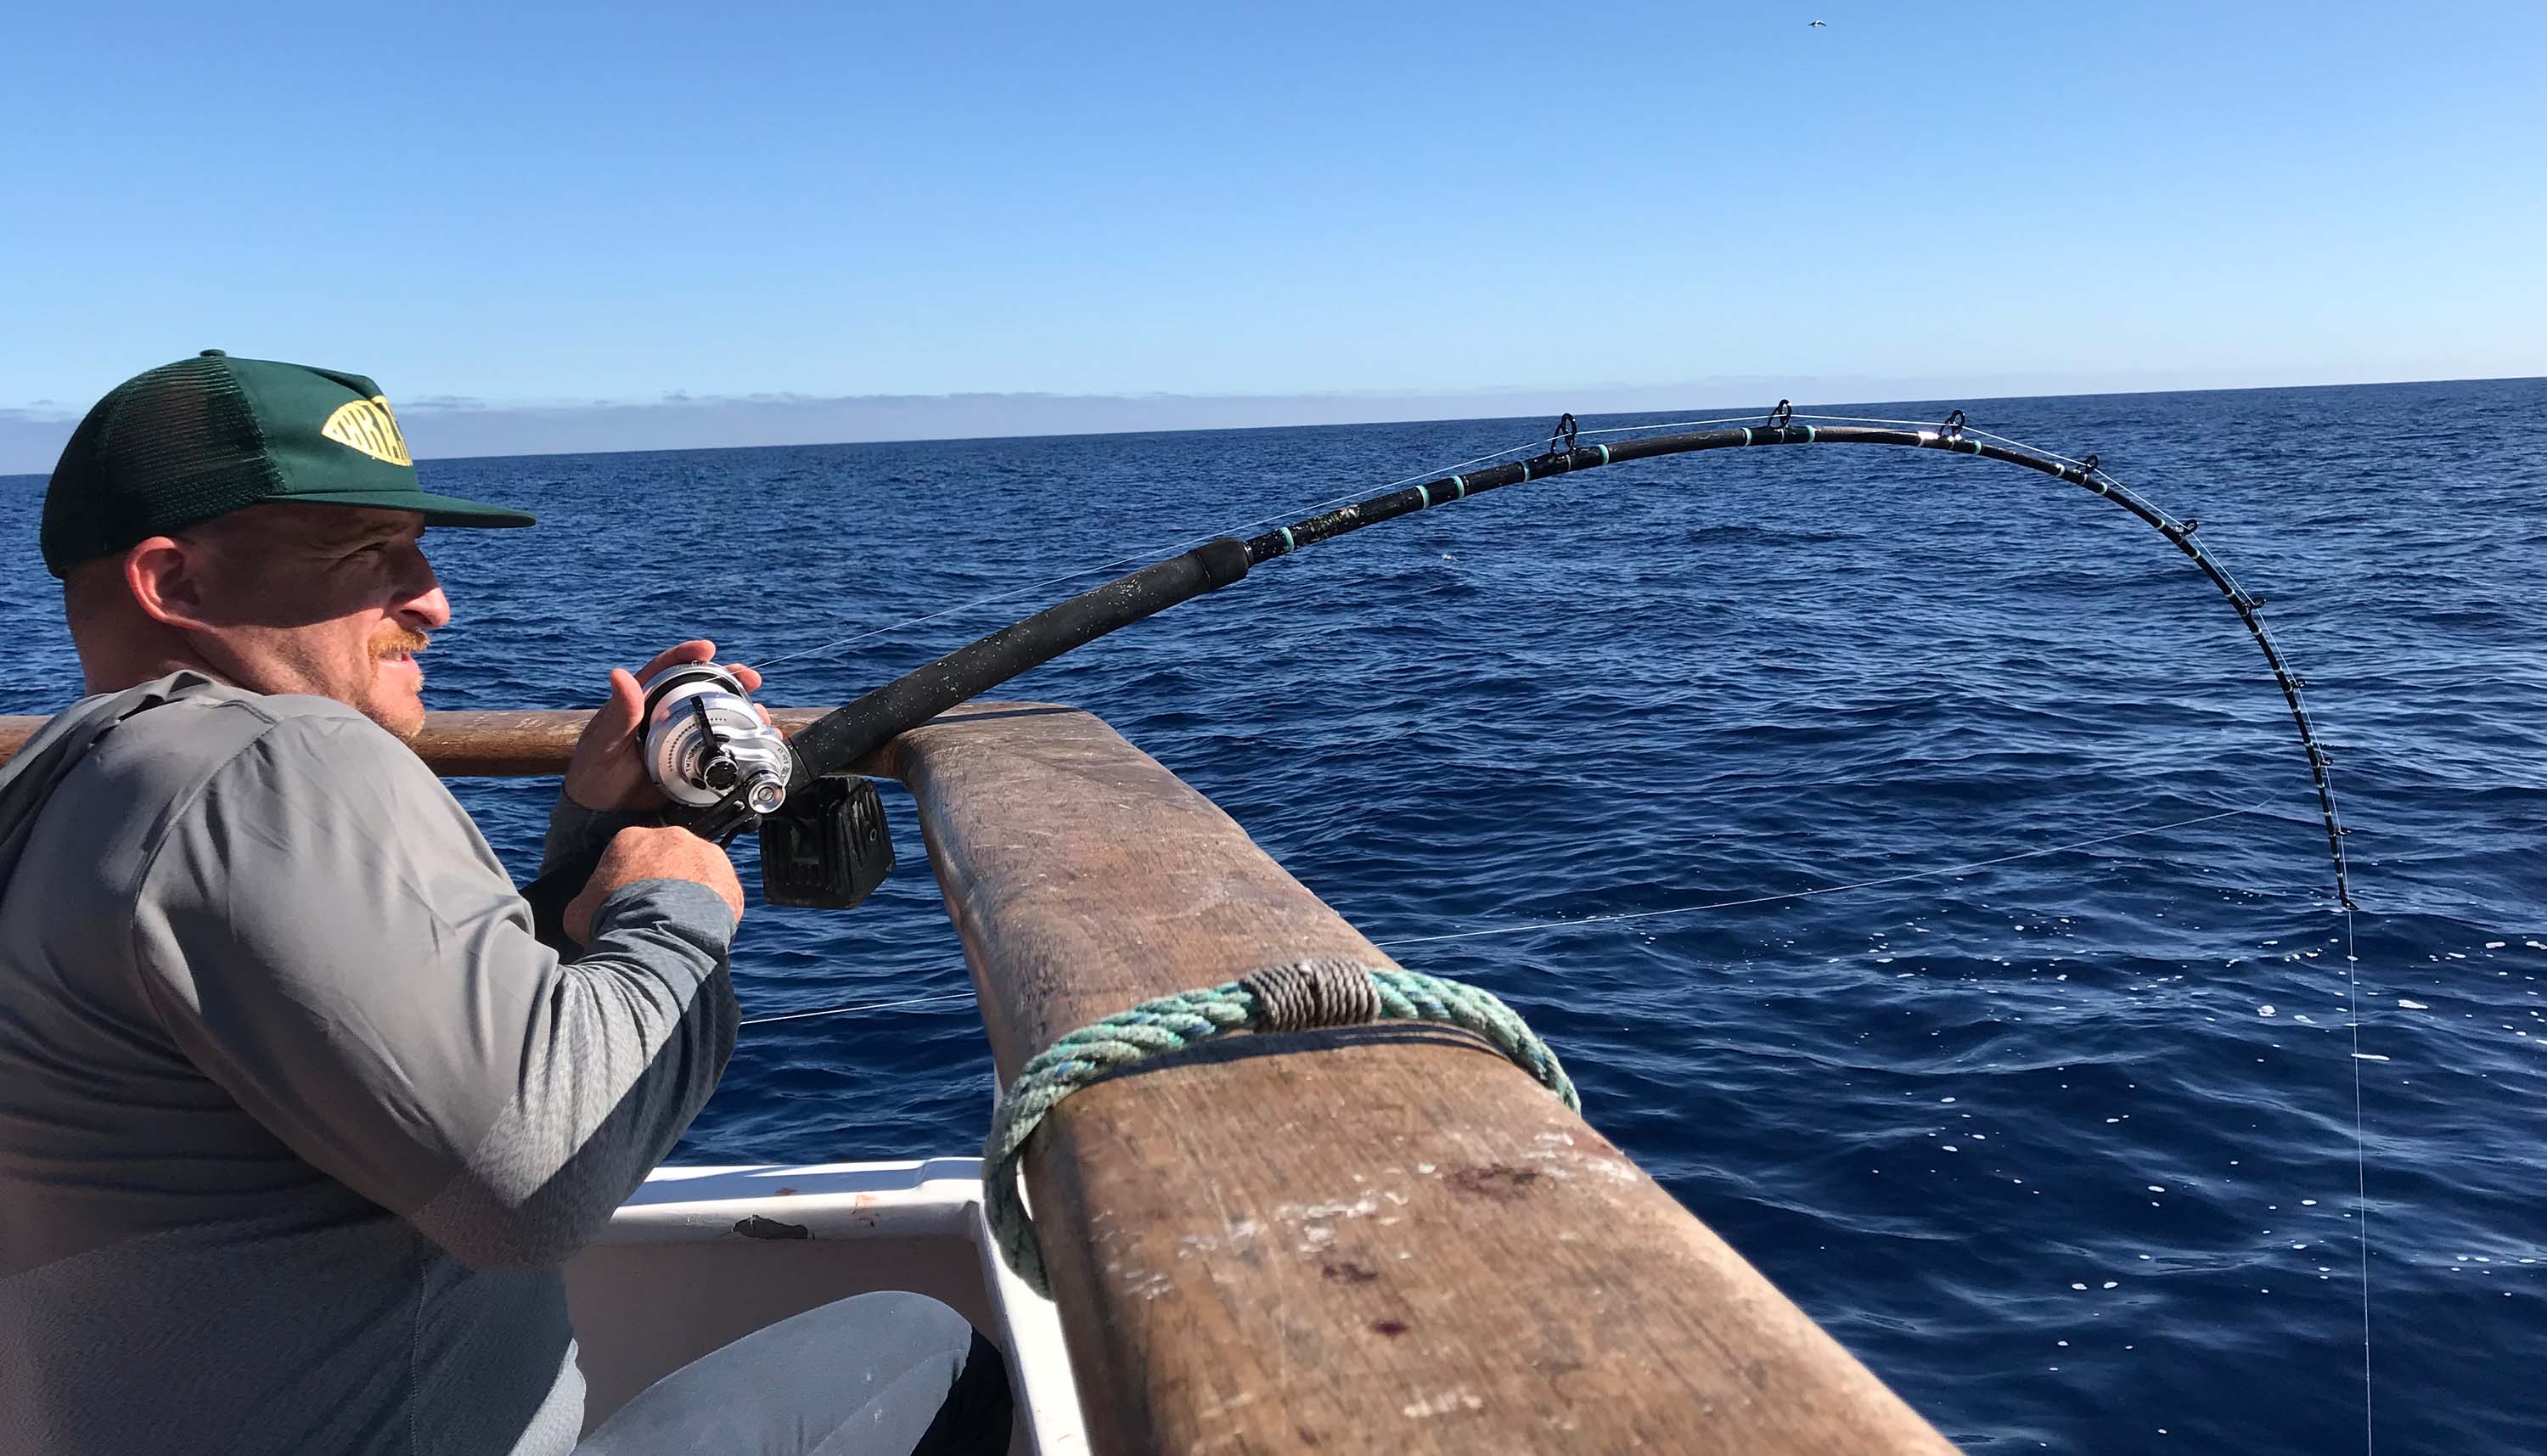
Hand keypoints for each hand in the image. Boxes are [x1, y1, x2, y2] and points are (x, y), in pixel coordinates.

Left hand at [562, 640, 769, 812]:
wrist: (600, 815)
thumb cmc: (594, 772)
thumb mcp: (604, 741)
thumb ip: (619, 713)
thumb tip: (619, 674)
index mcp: (643, 701)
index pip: (668, 668)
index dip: (688, 654)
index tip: (708, 648)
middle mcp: (667, 714)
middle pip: (704, 688)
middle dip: (732, 680)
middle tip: (753, 679)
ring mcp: (683, 739)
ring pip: (719, 717)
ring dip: (743, 713)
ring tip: (760, 716)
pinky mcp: (694, 764)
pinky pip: (723, 750)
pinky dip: (744, 745)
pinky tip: (761, 745)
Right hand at [564, 824, 745, 942]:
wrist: (655, 938)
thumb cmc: (611, 922)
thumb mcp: (578, 912)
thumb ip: (586, 900)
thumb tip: (587, 908)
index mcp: (630, 839)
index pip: (631, 855)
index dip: (629, 881)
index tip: (629, 902)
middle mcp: (671, 837)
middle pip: (668, 859)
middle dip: (663, 882)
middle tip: (658, 913)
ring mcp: (705, 854)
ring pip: (698, 872)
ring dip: (692, 893)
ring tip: (682, 924)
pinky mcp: (729, 878)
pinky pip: (722, 892)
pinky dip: (714, 909)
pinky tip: (702, 929)